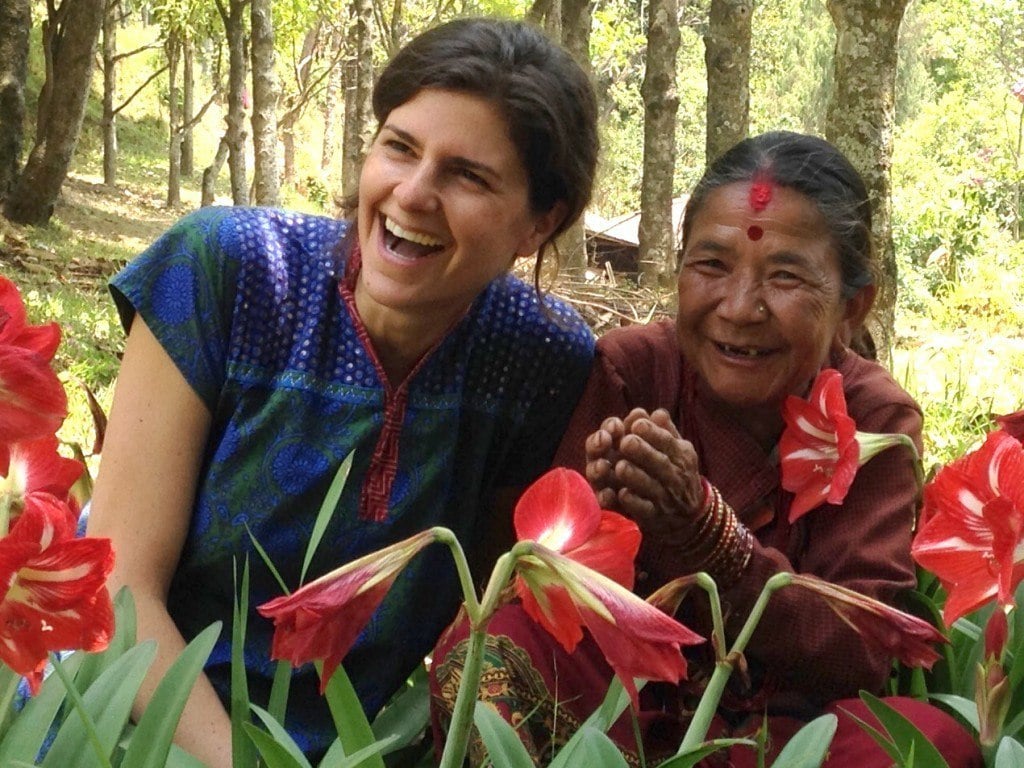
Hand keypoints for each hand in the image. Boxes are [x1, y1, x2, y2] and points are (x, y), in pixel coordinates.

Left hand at [585, 408, 704, 537]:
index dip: (653, 433)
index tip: (636, 424)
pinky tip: (622, 494)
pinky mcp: (654, 518)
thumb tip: (656, 413)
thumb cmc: (675, 473)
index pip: (669, 442)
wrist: (689, 517)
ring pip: (651, 487)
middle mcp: (675, 476)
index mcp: (681, 456)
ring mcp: (665, 499)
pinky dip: (634, 503)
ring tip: (620, 466)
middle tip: (625, 442)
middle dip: (642, 452)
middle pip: (660, 464)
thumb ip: (665, 431)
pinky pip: (645, 511)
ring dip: (635, 477)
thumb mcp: (677, 450)